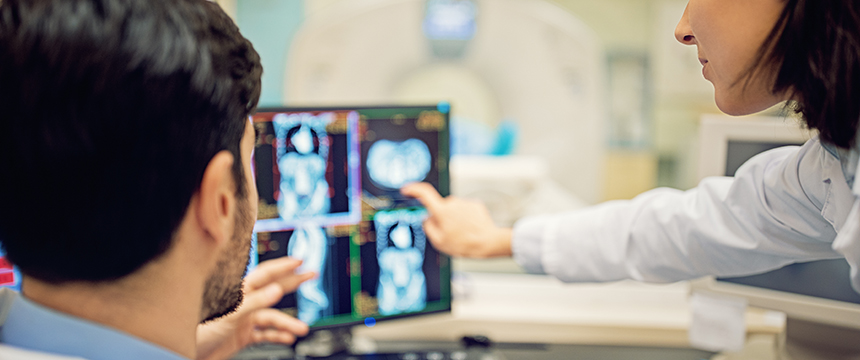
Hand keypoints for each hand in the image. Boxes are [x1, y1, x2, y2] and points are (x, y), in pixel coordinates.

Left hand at [195, 257, 314, 359]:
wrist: (186, 354)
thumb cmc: (200, 332)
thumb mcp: (229, 315)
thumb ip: (254, 302)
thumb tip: (277, 290)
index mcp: (239, 292)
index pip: (265, 274)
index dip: (283, 266)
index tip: (299, 261)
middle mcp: (243, 303)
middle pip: (273, 289)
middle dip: (293, 282)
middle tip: (312, 275)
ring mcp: (243, 319)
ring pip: (271, 317)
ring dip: (287, 323)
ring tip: (301, 329)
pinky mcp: (242, 335)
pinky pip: (264, 333)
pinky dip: (277, 335)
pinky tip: (287, 337)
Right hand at [401, 182, 512, 257]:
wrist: (488, 242)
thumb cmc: (464, 244)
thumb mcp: (439, 242)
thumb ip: (428, 227)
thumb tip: (426, 218)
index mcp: (442, 211)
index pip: (424, 193)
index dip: (413, 189)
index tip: (406, 189)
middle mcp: (453, 202)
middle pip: (441, 207)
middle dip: (441, 218)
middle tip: (449, 233)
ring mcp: (465, 202)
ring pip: (453, 209)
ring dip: (455, 219)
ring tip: (463, 233)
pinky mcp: (475, 204)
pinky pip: (465, 210)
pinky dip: (465, 218)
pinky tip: (471, 229)